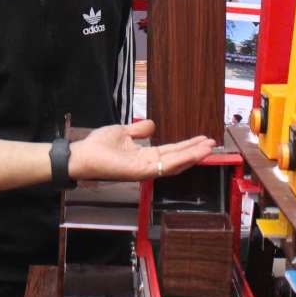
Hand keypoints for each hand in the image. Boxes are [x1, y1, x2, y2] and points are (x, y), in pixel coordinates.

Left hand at [68, 120, 215, 181]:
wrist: (83, 155)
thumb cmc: (98, 146)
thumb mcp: (123, 132)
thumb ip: (139, 130)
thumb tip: (152, 124)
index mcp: (145, 156)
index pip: (171, 152)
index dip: (187, 146)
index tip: (202, 139)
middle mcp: (148, 165)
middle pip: (177, 158)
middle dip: (195, 151)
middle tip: (212, 144)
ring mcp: (146, 170)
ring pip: (176, 163)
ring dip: (193, 155)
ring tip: (209, 147)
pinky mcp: (142, 171)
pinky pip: (166, 166)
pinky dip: (182, 159)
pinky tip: (194, 153)